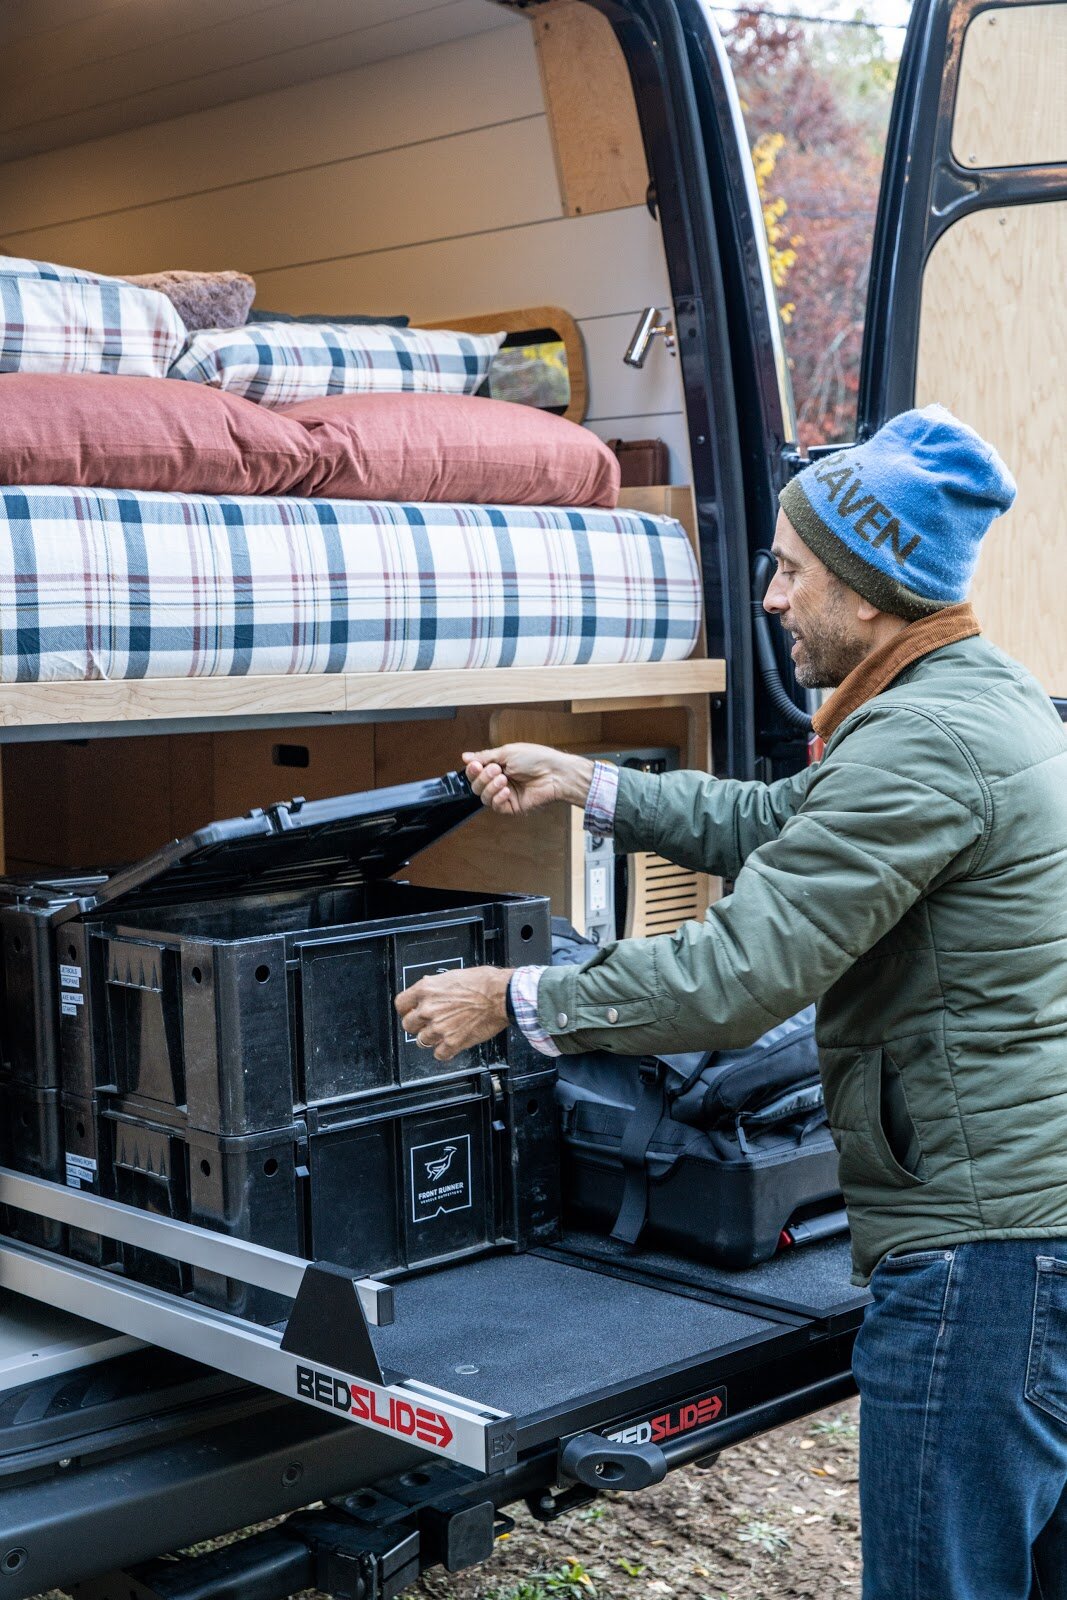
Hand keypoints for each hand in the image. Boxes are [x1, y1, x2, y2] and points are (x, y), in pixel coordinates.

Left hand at [394, 965, 513, 1062]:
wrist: (501, 995)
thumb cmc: (483, 982)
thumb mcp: (452, 976)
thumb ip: (435, 986)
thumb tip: (429, 989)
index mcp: (426, 990)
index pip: (400, 1004)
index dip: (406, 1010)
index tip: (410, 1012)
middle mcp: (428, 1009)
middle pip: (408, 1025)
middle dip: (417, 1025)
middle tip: (429, 1023)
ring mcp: (439, 1028)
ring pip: (422, 1041)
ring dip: (431, 1038)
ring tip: (443, 1033)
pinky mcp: (452, 1042)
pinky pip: (439, 1054)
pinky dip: (444, 1051)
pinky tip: (450, 1044)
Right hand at [462, 743, 593, 816]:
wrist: (555, 772)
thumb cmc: (536, 758)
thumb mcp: (507, 752)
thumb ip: (485, 756)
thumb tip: (465, 756)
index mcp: (498, 766)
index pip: (476, 772)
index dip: (473, 770)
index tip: (475, 765)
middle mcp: (499, 781)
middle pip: (477, 786)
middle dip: (483, 778)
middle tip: (495, 770)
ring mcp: (506, 794)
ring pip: (484, 797)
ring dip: (490, 787)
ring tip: (503, 779)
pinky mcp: (512, 806)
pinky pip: (496, 806)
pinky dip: (497, 798)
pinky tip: (506, 791)